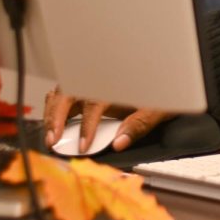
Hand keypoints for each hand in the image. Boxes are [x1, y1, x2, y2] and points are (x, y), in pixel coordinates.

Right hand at [43, 86, 170, 152]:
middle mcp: (101, 77)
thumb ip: (139, 124)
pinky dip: (55, 104)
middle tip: (53, 141)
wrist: (169, 73)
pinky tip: (53, 122)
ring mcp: (93, 79)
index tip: (82, 146)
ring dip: (52, 112)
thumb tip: (119, 142)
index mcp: (117, 82)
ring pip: (63, 90)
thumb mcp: (158, 108)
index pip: (94, 104)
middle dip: (57, 117)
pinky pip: (66, 90)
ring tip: (50, 136)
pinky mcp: (89, 84)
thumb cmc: (164, 88)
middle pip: (70, 92)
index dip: (86, 126)